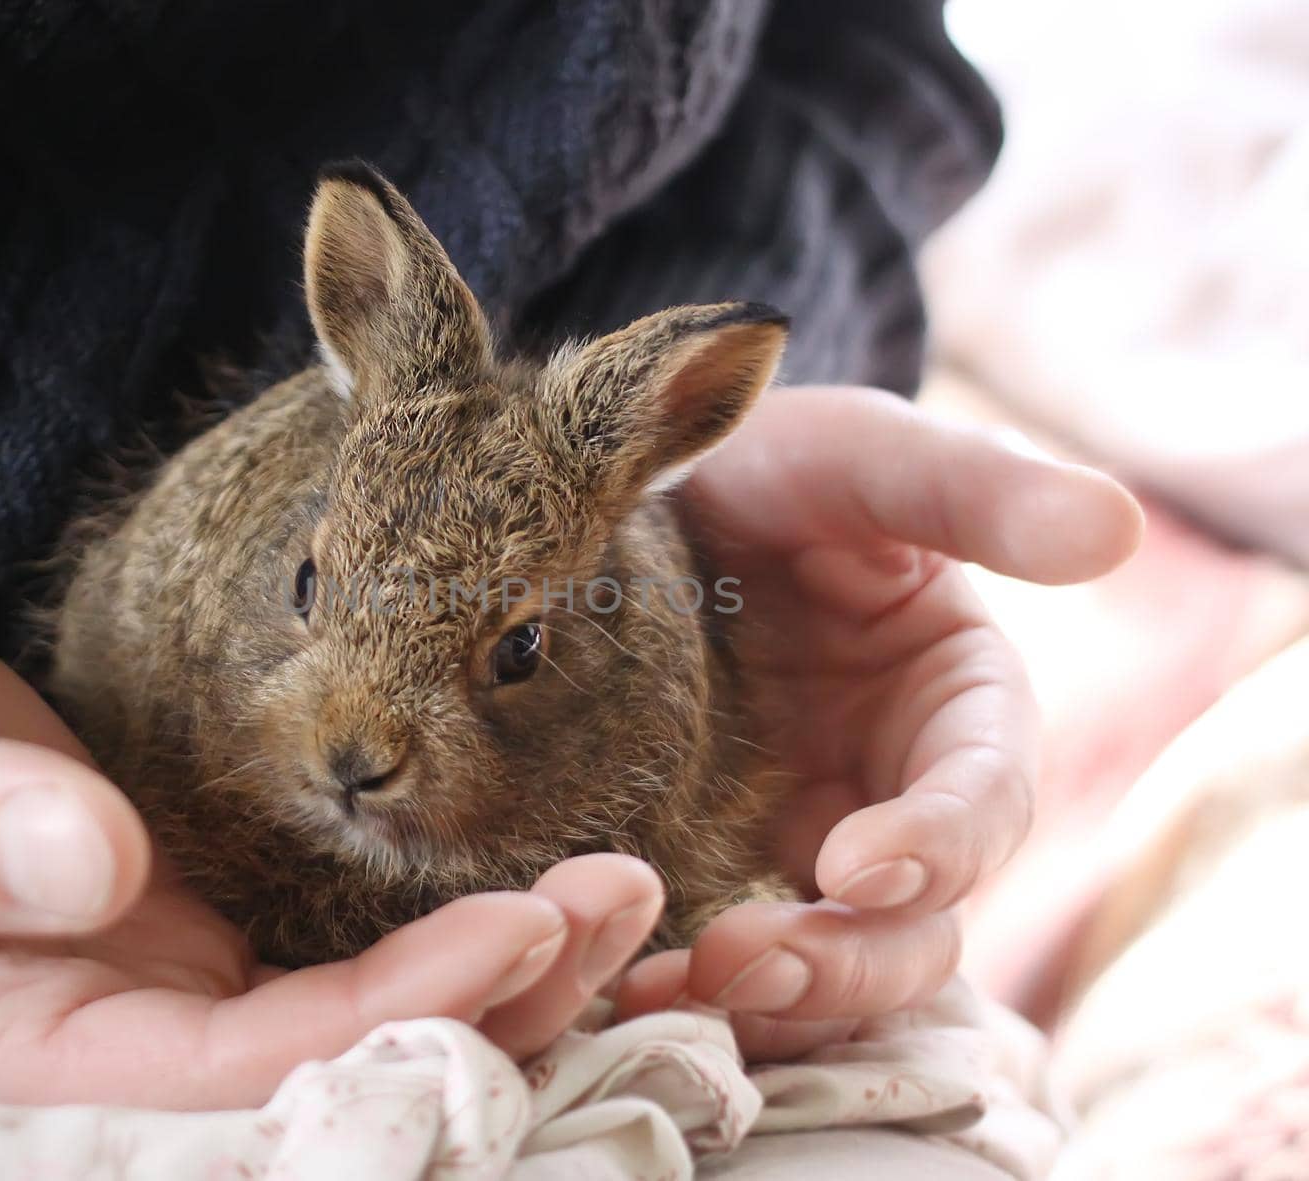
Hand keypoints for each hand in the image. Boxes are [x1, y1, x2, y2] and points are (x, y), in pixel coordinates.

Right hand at [0, 551, 662, 1107]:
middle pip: (313, 1086)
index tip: (515, 928)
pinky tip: (541, 893)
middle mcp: (75, 1060)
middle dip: (481, 1019)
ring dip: (494, 984)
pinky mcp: (185, 942)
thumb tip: (89, 868)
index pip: (211, 1087)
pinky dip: (444, 947)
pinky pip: (335, 973)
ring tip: (621, 890)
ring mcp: (141, 1006)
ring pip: (347, 1038)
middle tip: (620, 903)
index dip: (375, 1027)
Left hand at [614, 387, 1142, 1058]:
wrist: (657, 487)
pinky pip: (730, 945)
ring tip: (679, 990)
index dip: (939, 842)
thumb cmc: (779, 461)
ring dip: (776, 993)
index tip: (856, 860)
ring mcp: (806, 835)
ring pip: (830, 958)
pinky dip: (696, 983)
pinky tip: (626, 988)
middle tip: (749, 959)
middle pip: (916, 921)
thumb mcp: (865, 455)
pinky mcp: (720, 857)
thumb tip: (1117, 528)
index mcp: (960, 707)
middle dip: (850, 956)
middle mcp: (897, 791)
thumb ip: (977, 489)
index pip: (984, 801)